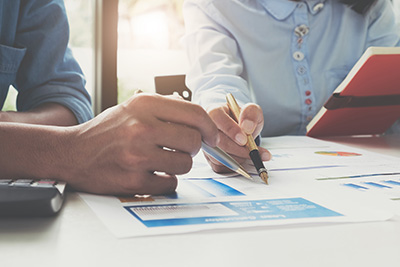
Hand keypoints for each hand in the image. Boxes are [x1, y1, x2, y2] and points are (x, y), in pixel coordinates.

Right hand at [58, 93, 218, 194]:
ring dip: (179, 165)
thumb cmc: (107, 131)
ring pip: (184, 164)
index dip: (209, 128)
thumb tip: (199, 119)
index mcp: (144, 105)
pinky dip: (166, 181)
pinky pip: (170, 184)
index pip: (195, 114)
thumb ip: (166, 108)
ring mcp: (137, 155)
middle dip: (192, 148)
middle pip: (193, 141)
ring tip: (162, 161)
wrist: (72, 153)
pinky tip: (153, 174)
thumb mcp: (133, 107)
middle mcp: (141, 127)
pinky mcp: (133, 180)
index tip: (211, 136)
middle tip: (181, 149)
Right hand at [206, 102, 270, 172]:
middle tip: (252, 152)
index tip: (244, 139)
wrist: (241, 130)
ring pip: (217, 156)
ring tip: (248, 153)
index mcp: (215, 112)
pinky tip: (242, 159)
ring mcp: (206, 144)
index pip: (217, 118)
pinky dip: (233, 166)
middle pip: (217, 141)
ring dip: (237, 158)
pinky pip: (218, 166)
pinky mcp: (209, 158)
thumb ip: (251, 114)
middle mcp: (206, 128)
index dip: (231, 130)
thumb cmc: (243, 119)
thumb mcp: (252, 111)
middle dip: (237, 149)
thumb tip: (247, 127)